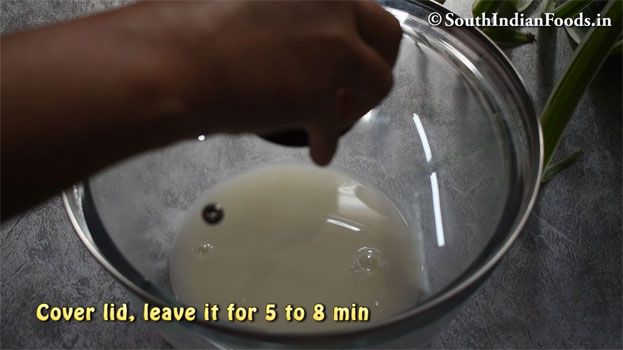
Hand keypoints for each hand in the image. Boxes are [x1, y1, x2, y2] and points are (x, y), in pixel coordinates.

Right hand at [133, 0, 402, 164]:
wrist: (171, 60)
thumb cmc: (187, 22)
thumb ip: (283, 10)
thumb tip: (290, 37)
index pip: (357, 5)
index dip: (353, 32)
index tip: (343, 50)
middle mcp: (335, 6)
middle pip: (385, 34)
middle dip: (374, 60)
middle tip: (354, 83)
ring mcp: (334, 50)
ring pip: (378, 80)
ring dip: (360, 102)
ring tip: (335, 118)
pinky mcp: (320, 95)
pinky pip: (335, 127)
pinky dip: (327, 141)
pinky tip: (318, 150)